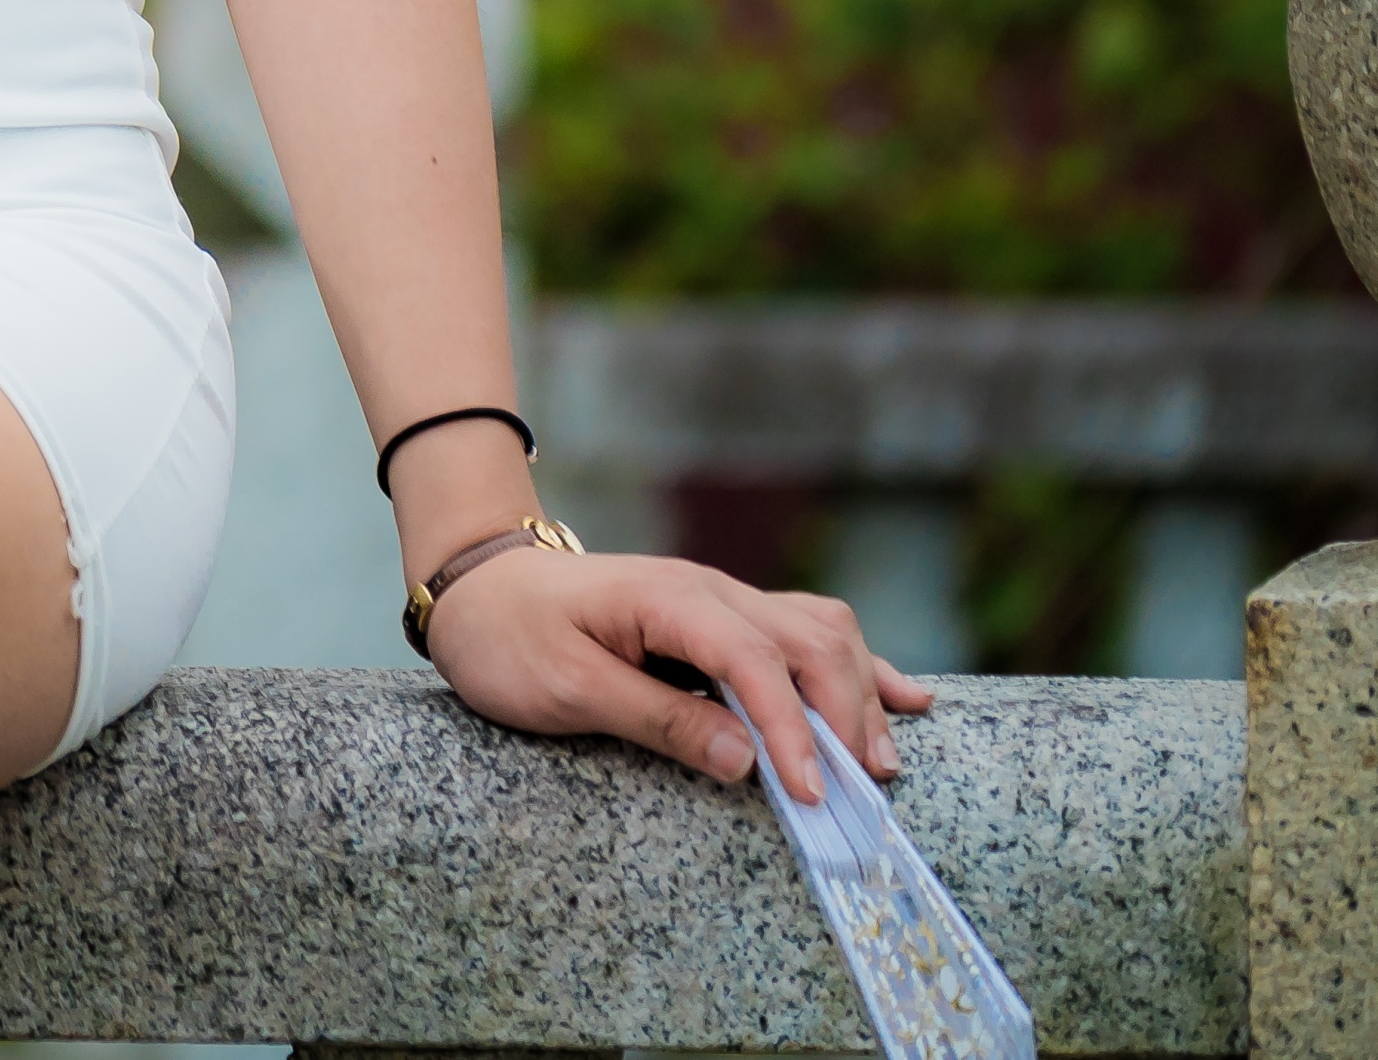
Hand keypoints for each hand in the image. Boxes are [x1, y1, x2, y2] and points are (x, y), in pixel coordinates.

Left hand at [424, 544, 930, 797]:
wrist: (475, 582)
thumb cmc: (508, 636)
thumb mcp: (565, 688)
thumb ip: (658, 720)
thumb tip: (747, 761)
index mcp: (669, 601)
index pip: (756, 663)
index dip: (793, 729)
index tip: (811, 793)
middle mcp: (708, 589)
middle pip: (808, 641)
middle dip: (844, 717)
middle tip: (862, 795)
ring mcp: (719, 597)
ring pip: (819, 632)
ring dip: (858, 694)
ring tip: (882, 764)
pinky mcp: (721, 617)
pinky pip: (805, 631)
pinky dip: (856, 667)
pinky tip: (903, 698)